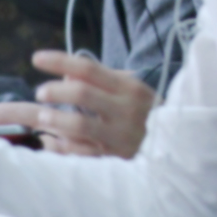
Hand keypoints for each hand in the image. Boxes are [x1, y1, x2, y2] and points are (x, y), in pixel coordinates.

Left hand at [0, 52, 153, 157]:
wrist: (179, 148)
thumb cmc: (148, 114)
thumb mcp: (132, 91)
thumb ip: (100, 81)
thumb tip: (67, 74)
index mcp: (129, 87)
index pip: (89, 69)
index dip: (60, 61)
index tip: (37, 58)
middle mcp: (124, 109)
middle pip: (82, 93)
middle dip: (55, 91)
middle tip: (40, 91)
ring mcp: (118, 135)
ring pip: (79, 124)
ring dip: (55, 119)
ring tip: (43, 116)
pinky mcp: (113, 158)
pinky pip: (80, 151)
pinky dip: (62, 145)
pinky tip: (52, 140)